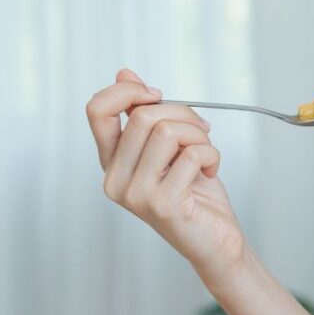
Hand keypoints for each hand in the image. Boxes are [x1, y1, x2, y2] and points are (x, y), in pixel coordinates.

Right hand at [85, 69, 246, 282]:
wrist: (216, 240)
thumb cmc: (195, 194)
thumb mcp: (169, 147)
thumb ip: (145, 114)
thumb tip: (124, 73)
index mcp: (112, 163)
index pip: (97, 110)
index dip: (128, 91)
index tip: (158, 96)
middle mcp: (115, 180)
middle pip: (143, 116)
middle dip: (183, 113)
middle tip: (201, 131)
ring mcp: (136, 195)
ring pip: (167, 131)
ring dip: (198, 134)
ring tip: (206, 153)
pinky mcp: (162, 204)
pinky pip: (191, 154)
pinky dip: (211, 155)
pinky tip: (211, 171)